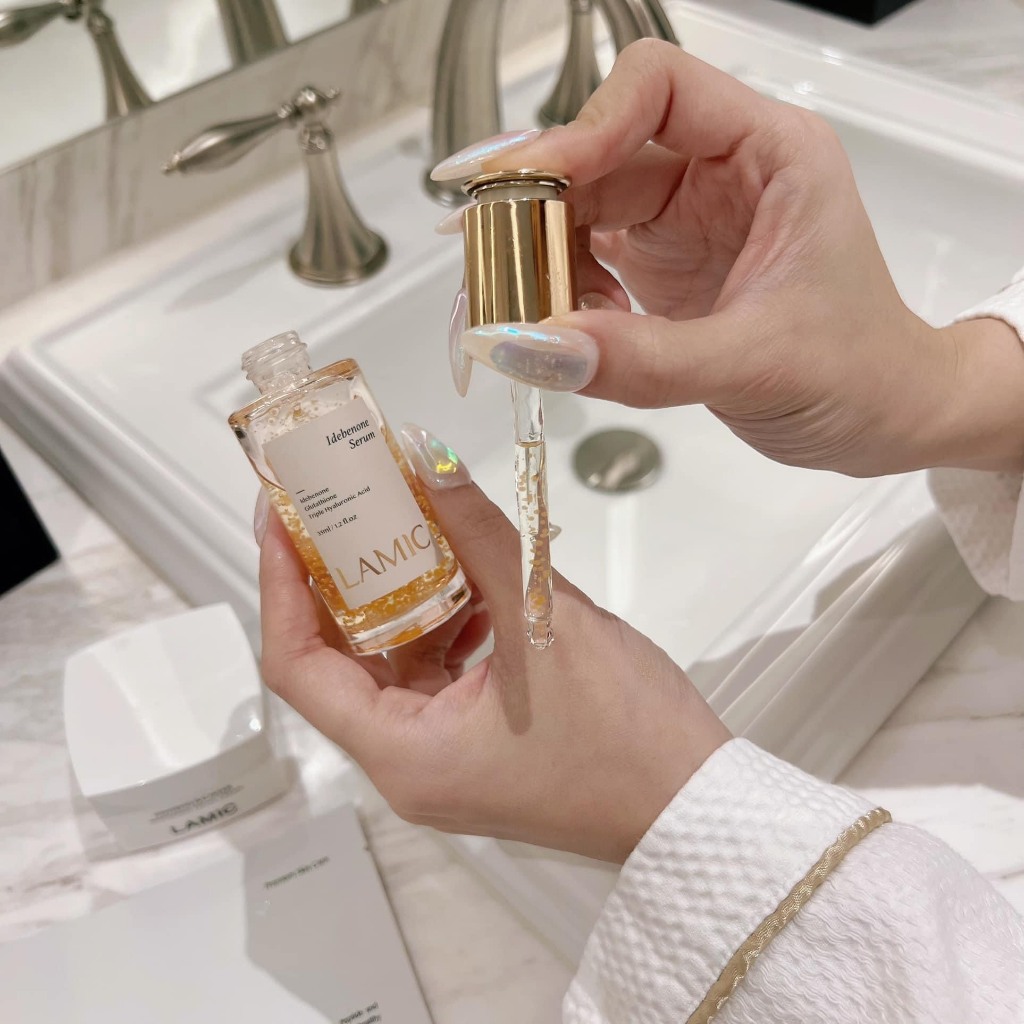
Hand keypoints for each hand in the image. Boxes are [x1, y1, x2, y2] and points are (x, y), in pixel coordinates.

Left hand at [257, 425, 729, 862]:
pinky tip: (473, 575)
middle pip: (342, 658)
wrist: (696, 807)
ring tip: (409, 523)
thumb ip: (480, 534)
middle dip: (338, 576)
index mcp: (405, 753)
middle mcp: (410, 764)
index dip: (281, 585)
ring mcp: (444, 756)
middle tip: (344, 502)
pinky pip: (436, 672)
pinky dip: (443, 620)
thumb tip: (427, 457)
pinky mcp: (478, 744)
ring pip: (392, 661)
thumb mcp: (548, 619)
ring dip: (397, 594)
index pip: (298, 666)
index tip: (283, 516)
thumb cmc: (630, 737)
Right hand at [433, 42, 1023, 475]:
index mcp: (767, 152)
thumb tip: (530, 348)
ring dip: (542, 258)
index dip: (583, 128)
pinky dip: (561, 293)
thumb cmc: (858, 374)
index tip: (526, 190)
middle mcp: (717, 172)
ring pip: (581, 208)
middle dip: (541, 209)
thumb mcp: (754, 364)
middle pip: (598, 152)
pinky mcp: (661, 267)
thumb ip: (643, 359)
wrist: (880, 420)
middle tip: (495, 272)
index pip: (655, 89)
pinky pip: (586, 259)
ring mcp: (684, 220)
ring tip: (535, 318)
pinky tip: (570, 333)